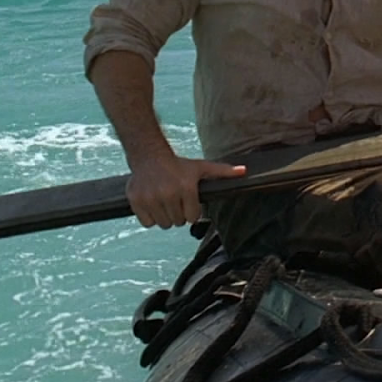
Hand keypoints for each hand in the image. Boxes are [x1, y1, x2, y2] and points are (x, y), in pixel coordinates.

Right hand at [126, 151, 246, 228]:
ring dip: (165, 217)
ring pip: (163, 224)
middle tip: (175, 201)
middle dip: (178, 214)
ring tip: (165, 202)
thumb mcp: (202, 167)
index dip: (191, 212)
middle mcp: (168, 194)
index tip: (188, 202)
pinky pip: (147, 223)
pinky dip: (150, 218)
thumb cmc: (179, 165)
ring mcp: (150, 198)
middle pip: (177, 223)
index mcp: (186, 188)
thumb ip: (223, 171)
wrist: (149, 157)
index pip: (192, 218)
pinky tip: (153, 204)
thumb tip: (245, 171)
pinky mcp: (136, 202)